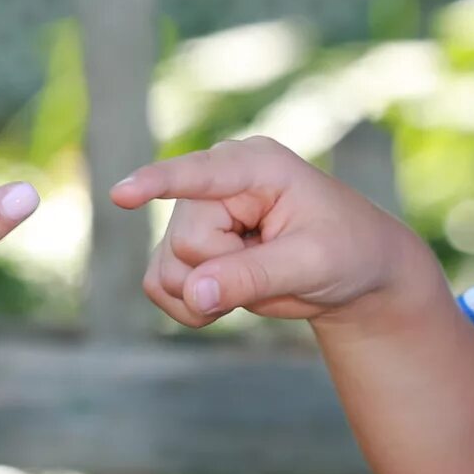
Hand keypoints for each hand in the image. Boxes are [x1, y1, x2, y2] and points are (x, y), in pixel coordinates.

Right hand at [108, 136, 434, 329]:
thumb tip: (193, 292)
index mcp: (254, 166)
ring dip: (207, 295)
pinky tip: (228, 299)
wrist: (352, 273)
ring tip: (256, 282)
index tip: (121, 194)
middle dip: (225, 273)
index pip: (198, 174)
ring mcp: (194, 214)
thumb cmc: (346, 252)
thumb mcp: (311, 264)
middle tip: (274, 271)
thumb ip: (251, 276)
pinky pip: (158, 285)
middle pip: (185, 243)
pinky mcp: (183, 248)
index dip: (158, 183)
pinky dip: (191, 307)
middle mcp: (214, 183)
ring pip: (166, 269)